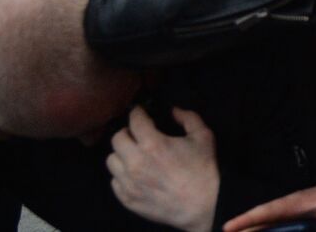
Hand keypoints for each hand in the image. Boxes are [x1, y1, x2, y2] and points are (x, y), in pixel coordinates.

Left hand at [107, 107, 218, 231]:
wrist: (203, 205)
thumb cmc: (203, 169)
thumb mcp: (203, 136)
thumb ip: (187, 117)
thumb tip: (173, 110)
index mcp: (153, 144)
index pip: (134, 120)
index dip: (137, 112)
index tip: (140, 112)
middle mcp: (135, 162)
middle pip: (117, 139)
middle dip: (127, 132)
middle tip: (138, 134)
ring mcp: (128, 182)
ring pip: (112, 160)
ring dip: (122, 154)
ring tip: (134, 155)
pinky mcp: (127, 199)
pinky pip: (114, 181)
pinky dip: (123, 174)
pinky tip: (136, 174)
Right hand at [223, 181, 315, 231]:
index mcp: (296, 204)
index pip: (268, 212)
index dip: (248, 220)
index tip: (228, 227)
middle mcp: (287, 212)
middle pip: (260, 223)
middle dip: (243, 230)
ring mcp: (288, 220)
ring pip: (266, 228)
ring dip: (253, 231)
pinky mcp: (292, 227)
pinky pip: (275, 230)